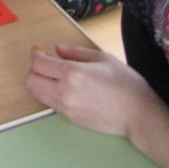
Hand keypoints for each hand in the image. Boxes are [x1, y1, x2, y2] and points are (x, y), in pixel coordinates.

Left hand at [25, 43, 158, 137]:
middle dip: (34, 68)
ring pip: (36, 93)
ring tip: (52, 75)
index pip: (38, 63)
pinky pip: (48, 103)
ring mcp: (65, 107)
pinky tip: (61, 87)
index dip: (35, 53)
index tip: (39, 49)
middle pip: (30, 79)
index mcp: (73, 73)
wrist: (138, 115)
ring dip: (38, 82)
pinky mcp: (69, 118)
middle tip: (45, 62)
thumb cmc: (125, 84)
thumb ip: (76, 52)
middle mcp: (64, 91)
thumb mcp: (103, 58)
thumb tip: (57, 49)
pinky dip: (48, 93)